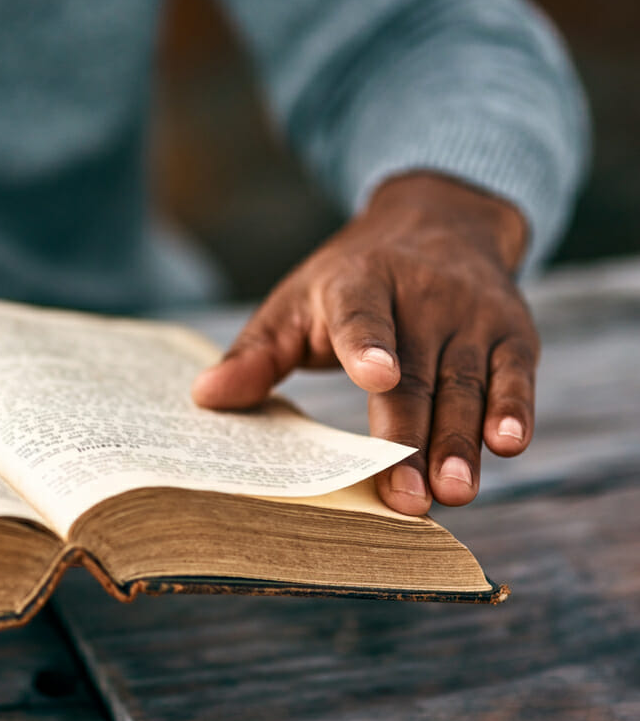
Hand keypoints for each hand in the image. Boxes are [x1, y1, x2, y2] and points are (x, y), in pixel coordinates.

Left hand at [191, 172, 535, 515]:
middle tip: (405, 499)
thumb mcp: (295, 304)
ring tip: (453, 492)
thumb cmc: (349, 282)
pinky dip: (515, 409)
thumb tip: (204, 398)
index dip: (367, 346)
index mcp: (357, 284)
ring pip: (464, 385)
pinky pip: (515, 375)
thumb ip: (255, 355)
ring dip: (460, 442)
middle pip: (415, 375)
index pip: (359, 317)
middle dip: (410, 438)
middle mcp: (422, 296)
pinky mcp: (512, 332)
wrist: (440, 221)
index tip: (375, 377)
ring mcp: (471, 314)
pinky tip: (508, 446)